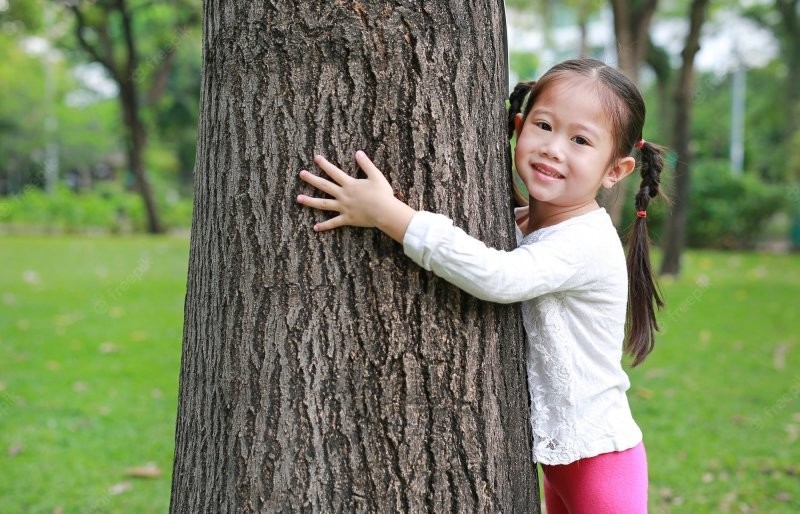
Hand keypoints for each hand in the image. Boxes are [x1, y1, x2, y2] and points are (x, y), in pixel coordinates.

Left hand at [297, 151, 415, 241]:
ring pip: (323, 204)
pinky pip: (334, 223)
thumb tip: (358, 152)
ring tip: (298, 198)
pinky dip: (325, 226)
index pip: (334, 172)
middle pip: (324, 186)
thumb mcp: (376, 176)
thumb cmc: (383, 194)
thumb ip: (366, 164)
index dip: (325, 164)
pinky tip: (315, 228)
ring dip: (310, 201)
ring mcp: (344, 208)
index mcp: (350, 184)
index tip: (316, 158)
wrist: (385, 211)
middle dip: (312, 179)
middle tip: (301, 174)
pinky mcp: (347, 219)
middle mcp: (343, 195)